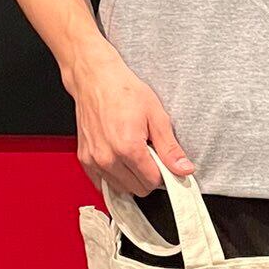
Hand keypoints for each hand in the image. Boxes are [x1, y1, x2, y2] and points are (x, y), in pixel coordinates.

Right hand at [65, 43, 192, 196]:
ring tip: (132, 152)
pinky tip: (119, 160)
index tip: (162, 160)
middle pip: (137, 189)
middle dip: (147, 176)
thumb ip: (170, 148)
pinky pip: (102, 183)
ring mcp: (94, 160)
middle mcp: (108, 158)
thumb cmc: (123, 91)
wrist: (95, 79)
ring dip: (130, 177)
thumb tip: (184, 169)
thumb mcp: (156, 116)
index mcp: (128, 148)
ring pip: (120, 188)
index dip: (162, 173)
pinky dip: (113, 177)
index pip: (152, 181)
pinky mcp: (85, 159)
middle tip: (148, 153)